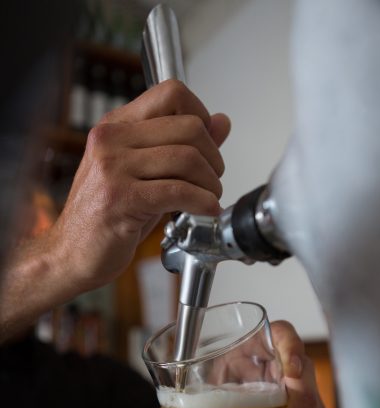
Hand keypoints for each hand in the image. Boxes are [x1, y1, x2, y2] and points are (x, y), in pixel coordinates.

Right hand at [0, 81, 229, 341]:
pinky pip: (179, 191)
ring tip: (210, 197)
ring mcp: (113, 168)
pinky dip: (203, 202)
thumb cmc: (104, 217)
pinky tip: (207, 211)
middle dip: (213, 156)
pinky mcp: (121, 199)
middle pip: (188, 127)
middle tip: (213, 178)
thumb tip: (221, 122)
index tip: (209, 142)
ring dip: (211, 183)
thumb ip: (180, 146)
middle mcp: (111, 140)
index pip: (171, 93)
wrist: (70, 253)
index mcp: (115, 126)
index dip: (201, 114)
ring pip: (188, 159)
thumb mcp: (144, 173)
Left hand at [158, 319, 332, 407]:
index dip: (292, 349)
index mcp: (260, 343)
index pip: (284, 335)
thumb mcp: (198, 374)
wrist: (219, 378)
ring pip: (314, 406)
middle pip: (304, 377)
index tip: (293, 370)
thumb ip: (183, 399)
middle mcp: (283, 363)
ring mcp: (293, 388)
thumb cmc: (213, 366)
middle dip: (303, 406)